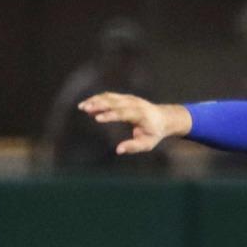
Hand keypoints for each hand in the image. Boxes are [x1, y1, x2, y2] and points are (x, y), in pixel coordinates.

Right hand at [77, 92, 191, 153]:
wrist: (164, 118)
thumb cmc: (154, 133)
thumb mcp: (148, 143)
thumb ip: (134, 146)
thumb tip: (118, 150)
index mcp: (140, 114)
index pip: (123, 113)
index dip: (110, 115)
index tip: (97, 118)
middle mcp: (134, 103)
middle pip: (114, 102)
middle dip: (99, 105)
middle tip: (84, 108)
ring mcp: (130, 98)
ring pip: (110, 97)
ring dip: (95, 100)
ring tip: (81, 106)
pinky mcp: (125, 97)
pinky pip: (110, 96)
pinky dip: (98, 99)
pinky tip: (88, 104)